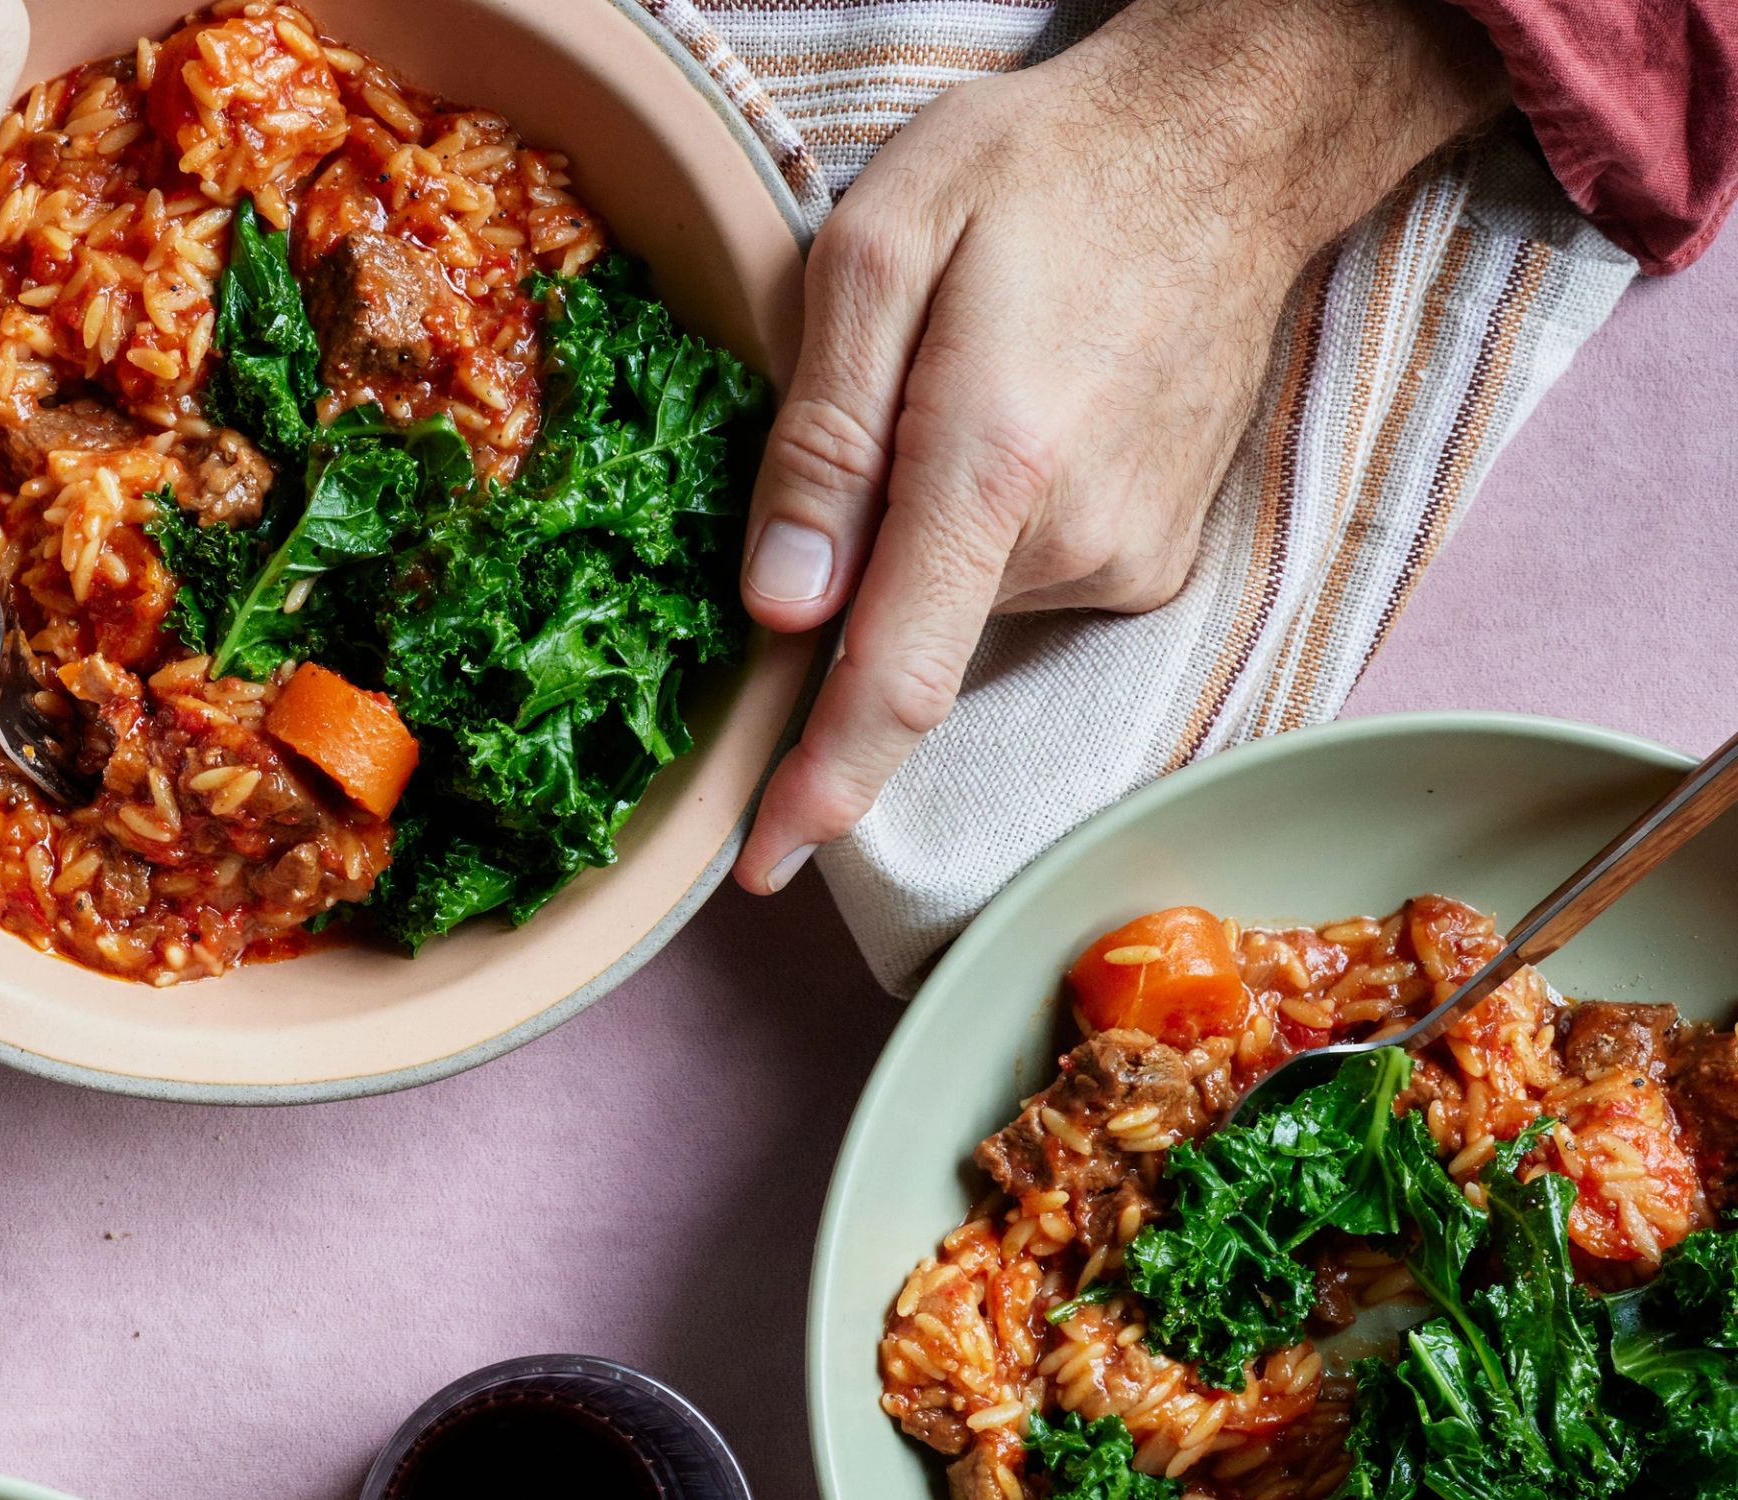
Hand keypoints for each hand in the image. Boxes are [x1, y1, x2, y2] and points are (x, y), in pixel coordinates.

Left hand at [731, 0, 1503, 891]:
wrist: (1233, 142)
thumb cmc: (1042, 172)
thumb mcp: (878, 250)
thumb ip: (821, 440)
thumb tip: (781, 610)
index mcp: (992, 469)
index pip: (892, 681)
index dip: (818, 786)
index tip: (759, 865)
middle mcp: (1077, 539)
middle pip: (906, 630)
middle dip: (853, 576)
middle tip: (877, 422)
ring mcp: (1132, 556)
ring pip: (962, 603)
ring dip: (925, 537)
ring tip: (964, 393)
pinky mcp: (1159, 556)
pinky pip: (1025, 579)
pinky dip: (989, 528)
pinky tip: (1021, 417)